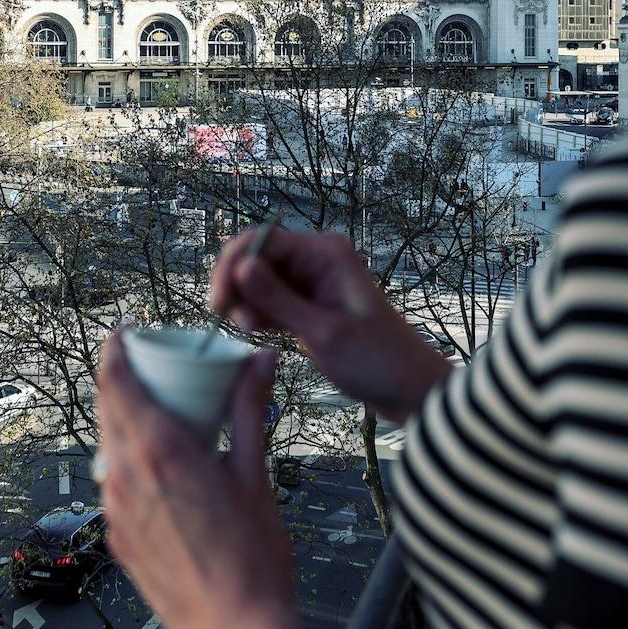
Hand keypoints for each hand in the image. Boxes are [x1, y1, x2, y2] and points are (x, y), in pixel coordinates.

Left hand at [94, 328, 298, 628]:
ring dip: (127, 426)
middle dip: (124, 383)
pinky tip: (165, 473)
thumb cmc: (252, 558)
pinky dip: (132, 466)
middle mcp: (125, 477)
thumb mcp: (255, 475)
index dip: (113, 350)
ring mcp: (115, 510)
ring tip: (163, 420)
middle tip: (152, 370)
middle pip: (106, 410)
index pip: (114, 381)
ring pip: (108, 449)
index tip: (124, 334)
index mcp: (159, 452)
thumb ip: (250, 412)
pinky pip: (115, 486)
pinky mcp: (116, 538)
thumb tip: (260, 362)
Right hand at [209, 228, 450, 423]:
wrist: (408, 388)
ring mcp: (311, 281)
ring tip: (252, 333)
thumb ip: (278, 300)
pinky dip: (259, 314)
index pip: (261, 240)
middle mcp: (316, 259)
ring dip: (246, 303)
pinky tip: (260, 334)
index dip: (233, 265)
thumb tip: (239, 267)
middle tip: (236, 324)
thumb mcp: (323, 333)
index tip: (219, 302)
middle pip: (255, 257)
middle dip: (237, 287)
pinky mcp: (307, 303)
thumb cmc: (376, 360)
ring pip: (258, 280)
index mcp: (325, 253)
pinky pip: (270, 299)